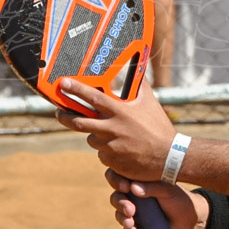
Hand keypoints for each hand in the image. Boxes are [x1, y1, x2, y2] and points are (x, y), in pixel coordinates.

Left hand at [55, 78, 174, 181]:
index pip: (92, 98)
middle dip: (65, 116)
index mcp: (120, 112)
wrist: (169, 157)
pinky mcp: (111, 161)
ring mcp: (109, 146)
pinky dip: (107, 151)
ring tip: (110, 134)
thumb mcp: (150, 103)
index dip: (75, 89)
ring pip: (91, 138)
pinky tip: (121, 149)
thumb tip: (137, 67)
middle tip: (59, 112)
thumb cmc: (159, 127)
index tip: (63, 83)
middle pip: (78, 121)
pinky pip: (101, 154)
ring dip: (96, 135)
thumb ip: (140, 85)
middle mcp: (111, 128)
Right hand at [106, 169, 207, 228]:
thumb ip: (153, 187)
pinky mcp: (137, 228)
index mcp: (139, 181)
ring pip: (119, 213)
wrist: (191, 221)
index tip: (126, 186)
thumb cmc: (180, 200)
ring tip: (131, 223)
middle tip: (131, 209)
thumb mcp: (169, 190)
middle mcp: (134, 196)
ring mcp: (134, 212)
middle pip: (116, 196)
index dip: (116, 180)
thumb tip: (132, 188)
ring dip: (122, 218)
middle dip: (119, 202)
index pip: (119, 176)